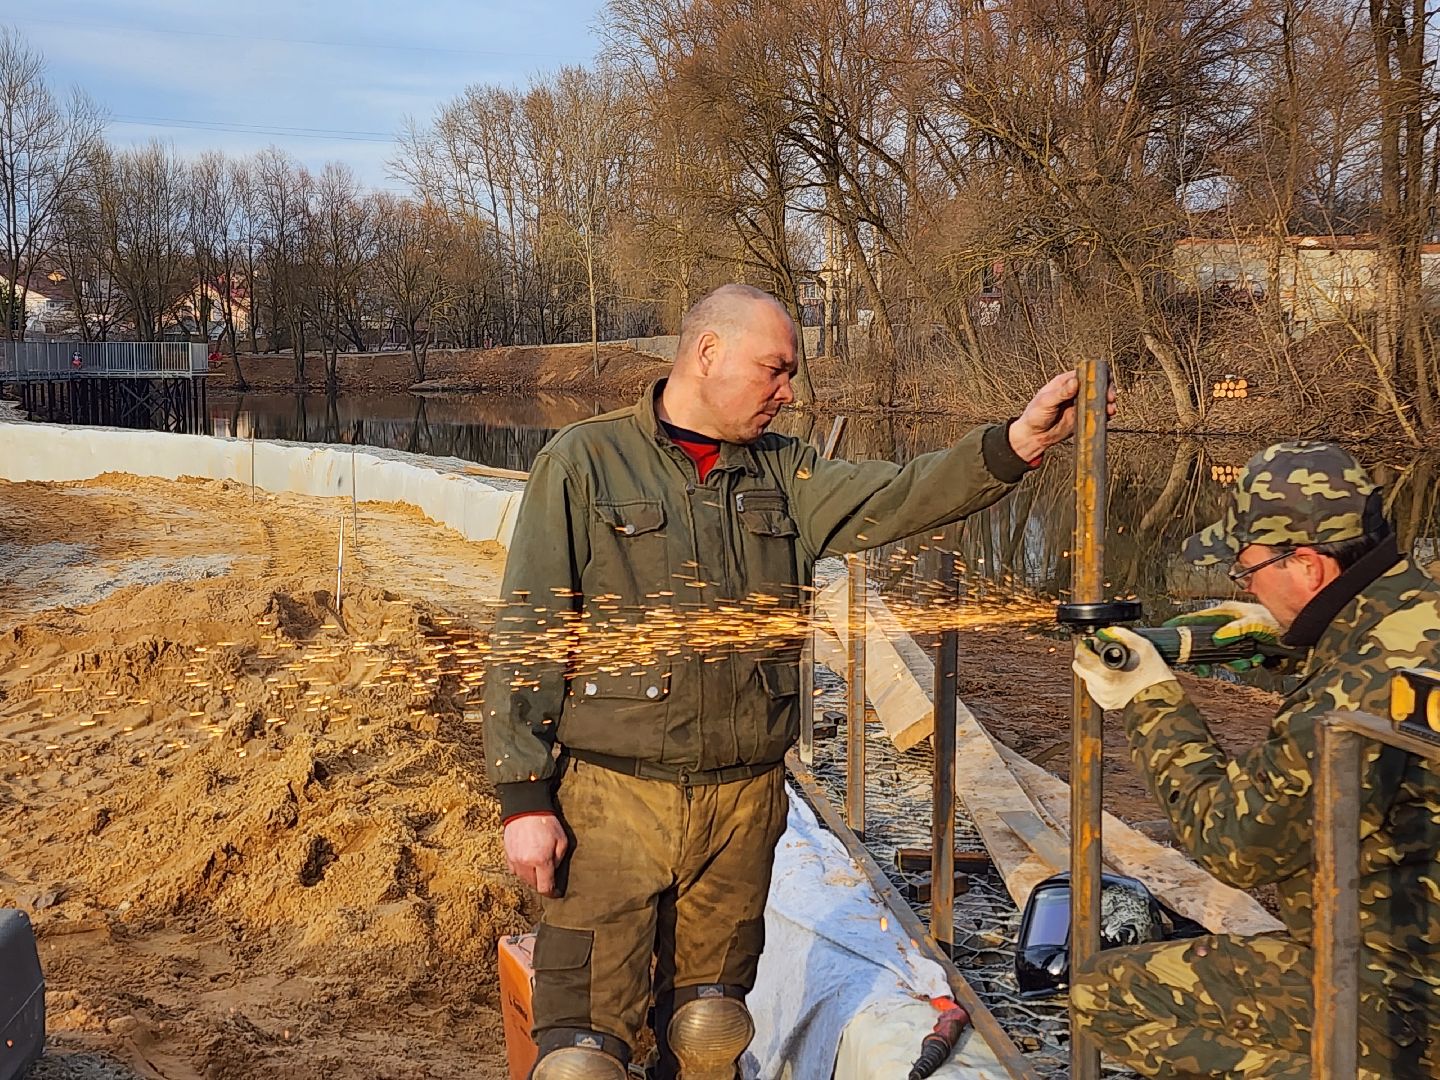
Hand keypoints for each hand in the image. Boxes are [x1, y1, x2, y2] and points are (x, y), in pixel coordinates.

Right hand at [503, 814, 567, 896]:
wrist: (526, 807)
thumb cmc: (547, 822)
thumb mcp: (562, 840)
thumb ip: (558, 860)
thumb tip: (554, 873)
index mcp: (541, 861)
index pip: (545, 887)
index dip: (551, 893)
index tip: (555, 893)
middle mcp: (525, 863)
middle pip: (533, 884)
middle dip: (542, 883)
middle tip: (549, 876)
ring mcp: (514, 860)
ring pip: (523, 878)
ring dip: (531, 877)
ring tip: (538, 867)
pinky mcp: (507, 854)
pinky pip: (514, 870)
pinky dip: (521, 869)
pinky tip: (528, 861)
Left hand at [1008, 369, 1118, 461]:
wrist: (1034, 437)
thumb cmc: (1034, 416)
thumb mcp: (1045, 402)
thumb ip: (1061, 393)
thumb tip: (1075, 381)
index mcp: (1065, 382)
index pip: (1086, 373)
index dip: (1097, 376)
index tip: (1104, 382)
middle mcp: (1075, 391)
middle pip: (1097, 385)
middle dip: (1107, 389)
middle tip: (1110, 398)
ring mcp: (1080, 404)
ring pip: (1100, 399)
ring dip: (1108, 402)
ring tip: (1110, 409)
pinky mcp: (1083, 417)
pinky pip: (1098, 413)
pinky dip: (1105, 413)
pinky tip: (1108, 416)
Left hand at [1072, 626, 1175, 710]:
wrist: (1163, 698)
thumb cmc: (1154, 674)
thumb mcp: (1143, 647)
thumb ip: (1123, 635)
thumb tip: (1107, 631)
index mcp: (1106, 676)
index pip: (1081, 658)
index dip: (1083, 646)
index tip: (1089, 642)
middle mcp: (1101, 689)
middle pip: (1080, 668)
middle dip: (1086, 657)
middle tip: (1097, 650)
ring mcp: (1103, 698)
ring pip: (1086, 678)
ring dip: (1092, 669)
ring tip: (1107, 663)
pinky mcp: (1106, 704)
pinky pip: (1094, 688)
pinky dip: (1098, 680)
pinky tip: (1111, 675)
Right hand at [1164, 602, 1280, 672]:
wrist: (1301, 631)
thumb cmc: (1278, 621)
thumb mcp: (1255, 623)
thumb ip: (1236, 629)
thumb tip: (1217, 637)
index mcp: (1224, 612)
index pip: (1194, 618)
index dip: (1180, 626)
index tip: (1166, 633)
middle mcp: (1227, 623)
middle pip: (1203, 641)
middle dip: (1206, 657)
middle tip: (1204, 668)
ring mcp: (1234, 636)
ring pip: (1219, 654)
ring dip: (1231, 662)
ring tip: (1245, 661)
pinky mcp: (1242, 647)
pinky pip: (1233, 660)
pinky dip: (1241, 664)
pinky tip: (1253, 661)